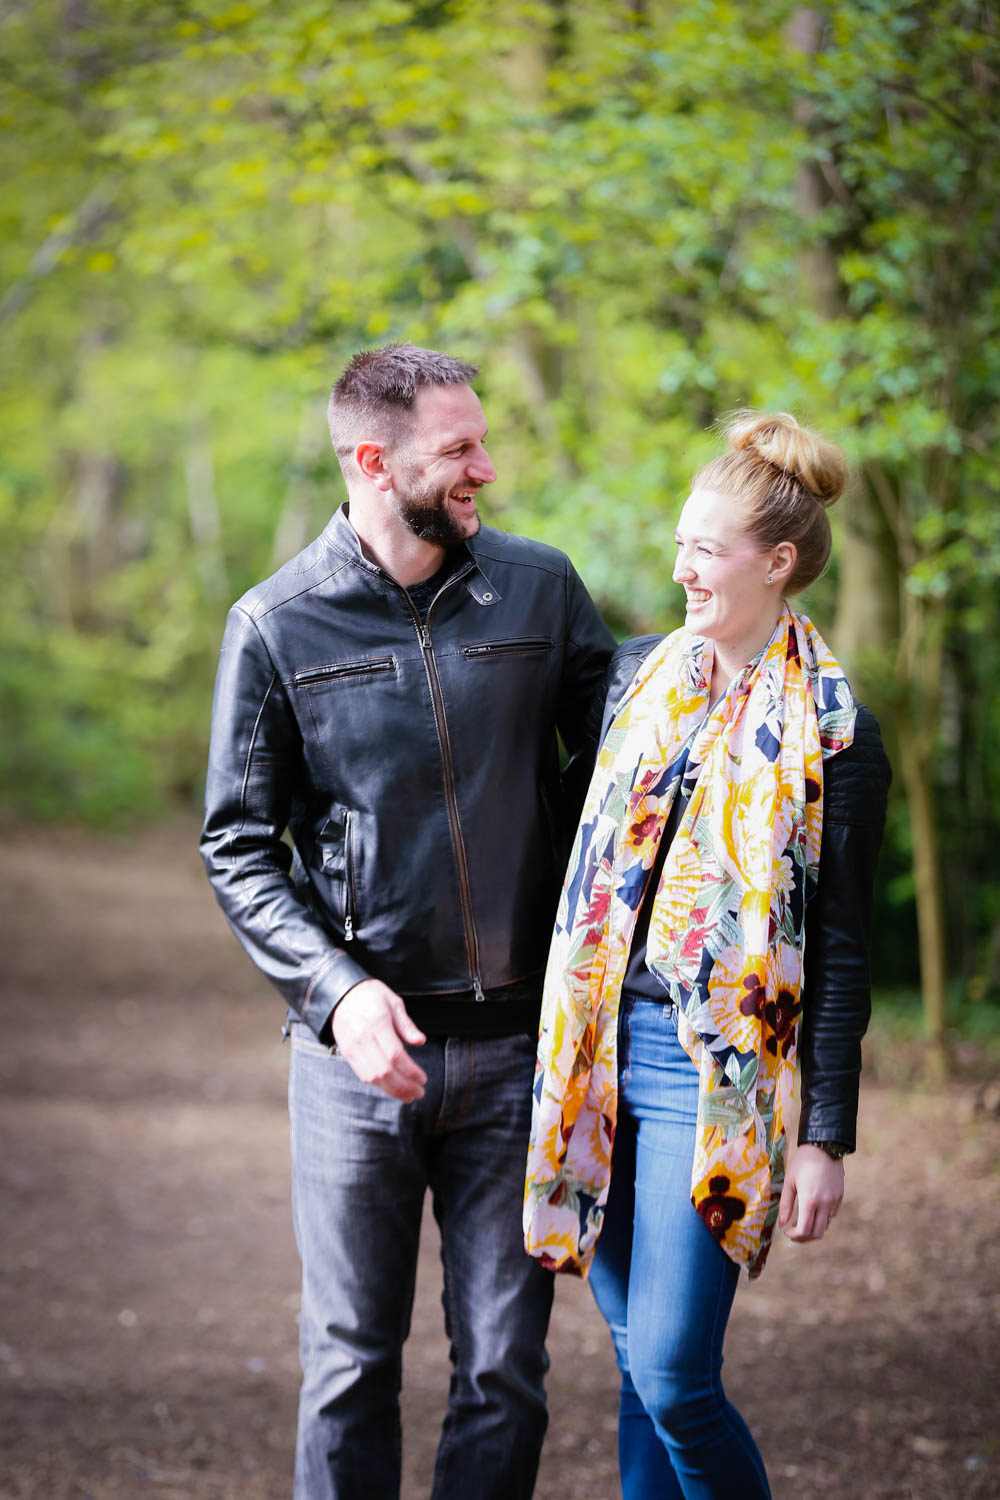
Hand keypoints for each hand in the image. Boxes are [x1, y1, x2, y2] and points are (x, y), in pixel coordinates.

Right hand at [331, 979, 426, 1101]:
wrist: (340, 994)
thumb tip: (421, 1041)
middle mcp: (364, 1038)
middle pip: (384, 1071)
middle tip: (420, 1092)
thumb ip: (406, 1024)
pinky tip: (392, 1089)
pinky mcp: (348, 1054)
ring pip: (373, 1077)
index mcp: (378, 1023)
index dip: (410, 1071)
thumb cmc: (371, 995)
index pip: (395, 1055)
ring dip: (392, 1090)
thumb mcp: (393, 1002)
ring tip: (408, 1096)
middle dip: (404, 1086)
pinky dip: (379, 1085)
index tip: (423, 1078)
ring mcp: (354, 1048)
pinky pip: (363, 1075)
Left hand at [778, 1144, 844, 1242]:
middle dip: (804, 1237)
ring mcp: (834, 1201)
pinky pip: (832, 1215)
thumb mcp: (789, 1181)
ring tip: (802, 1220)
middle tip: (794, 1232)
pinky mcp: (840, 1196)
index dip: (795, 1237)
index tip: (787, 1232)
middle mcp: (825, 1204)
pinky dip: (822, 1218)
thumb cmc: (803, 1161)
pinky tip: (813, 1210)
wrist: (824, 1146)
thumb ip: (785, 1204)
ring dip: (813, 1228)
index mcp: (810, 1201)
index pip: (804, 1231)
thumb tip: (781, 1224)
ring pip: (825, 1225)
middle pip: (817, 1233)